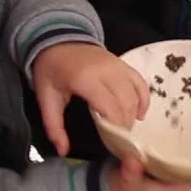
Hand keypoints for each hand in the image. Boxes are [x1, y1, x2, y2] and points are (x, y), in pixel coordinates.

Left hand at [33, 43, 149, 156]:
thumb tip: (63, 151)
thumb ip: (54, 126)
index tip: (112, 142)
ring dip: (134, 114)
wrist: (58, 39)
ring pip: (135, 94)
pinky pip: (140, 82)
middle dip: (125, 125)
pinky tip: (140, 114)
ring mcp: (117, 66)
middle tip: (119, 140)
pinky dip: (144, 99)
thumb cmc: (51, 70)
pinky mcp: (123, 64)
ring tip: (126, 129)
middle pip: (126, 103)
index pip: (110, 108)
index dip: (115, 127)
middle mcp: (106, 71)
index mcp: (85, 80)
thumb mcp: (46, 98)